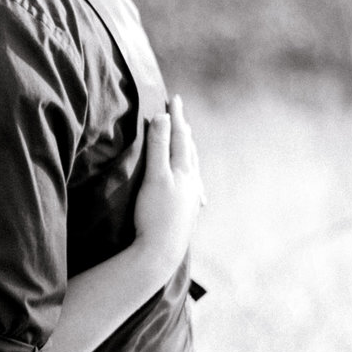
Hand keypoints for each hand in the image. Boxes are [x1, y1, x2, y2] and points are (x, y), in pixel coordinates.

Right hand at [129, 94, 203, 282]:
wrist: (160, 252)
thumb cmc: (155, 213)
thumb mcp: (155, 176)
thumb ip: (158, 146)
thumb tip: (162, 117)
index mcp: (184, 170)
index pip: (180, 137)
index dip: (176, 117)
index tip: (174, 99)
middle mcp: (192, 183)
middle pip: (189, 151)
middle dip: (183, 133)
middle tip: (180, 119)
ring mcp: (191, 199)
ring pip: (193, 170)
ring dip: (189, 154)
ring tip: (189, 145)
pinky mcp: (187, 214)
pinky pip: (193, 189)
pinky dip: (192, 180)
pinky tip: (197, 191)